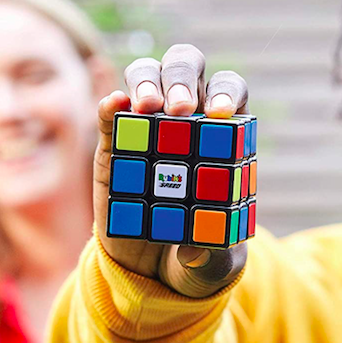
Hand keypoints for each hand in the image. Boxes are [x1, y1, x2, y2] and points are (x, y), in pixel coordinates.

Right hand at [93, 44, 248, 297]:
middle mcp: (186, 120)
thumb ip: (211, 258)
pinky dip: (112, 103)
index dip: (227, 93)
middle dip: (183, 79)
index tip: (221, 113)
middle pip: (187, 70)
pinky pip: (110, 112)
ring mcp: (146, 128)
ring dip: (147, 81)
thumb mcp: (212, 265)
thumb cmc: (196, 257)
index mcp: (223, 137)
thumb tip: (195, 250)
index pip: (230, 94)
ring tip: (147, 106)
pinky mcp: (113, 143)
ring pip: (148, 76)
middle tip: (180, 109)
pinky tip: (114, 104)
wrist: (151, 272)